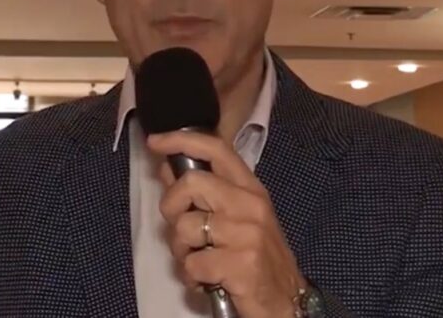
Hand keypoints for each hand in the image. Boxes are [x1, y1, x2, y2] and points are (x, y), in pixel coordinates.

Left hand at [148, 131, 303, 317]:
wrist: (287, 301)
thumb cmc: (259, 258)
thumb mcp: (239, 219)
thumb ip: (206, 194)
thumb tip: (168, 168)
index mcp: (251, 189)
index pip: (217, 149)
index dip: (181, 140)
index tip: (156, 143)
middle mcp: (250, 205)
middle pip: (191, 183)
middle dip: (171, 207)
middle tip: (180, 230)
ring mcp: (247, 234)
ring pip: (185, 227)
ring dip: (181, 250)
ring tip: (198, 261)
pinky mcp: (241, 264)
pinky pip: (192, 264)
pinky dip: (192, 277)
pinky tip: (207, 281)